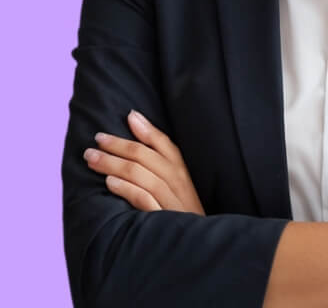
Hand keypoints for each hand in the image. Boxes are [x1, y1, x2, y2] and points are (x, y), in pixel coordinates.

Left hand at [83, 110, 205, 214]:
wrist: (197, 249)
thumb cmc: (180, 213)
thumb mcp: (176, 185)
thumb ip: (159, 157)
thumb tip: (135, 121)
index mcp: (183, 172)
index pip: (165, 144)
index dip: (145, 129)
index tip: (126, 116)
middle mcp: (179, 183)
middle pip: (147, 157)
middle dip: (119, 146)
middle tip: (96, 140)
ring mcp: (172, 202)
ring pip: (142, 174)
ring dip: (114, 164)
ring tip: (93, 159)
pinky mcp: (164, 220)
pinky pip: (144, 199)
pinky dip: (126, 189)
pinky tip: (109, 183)